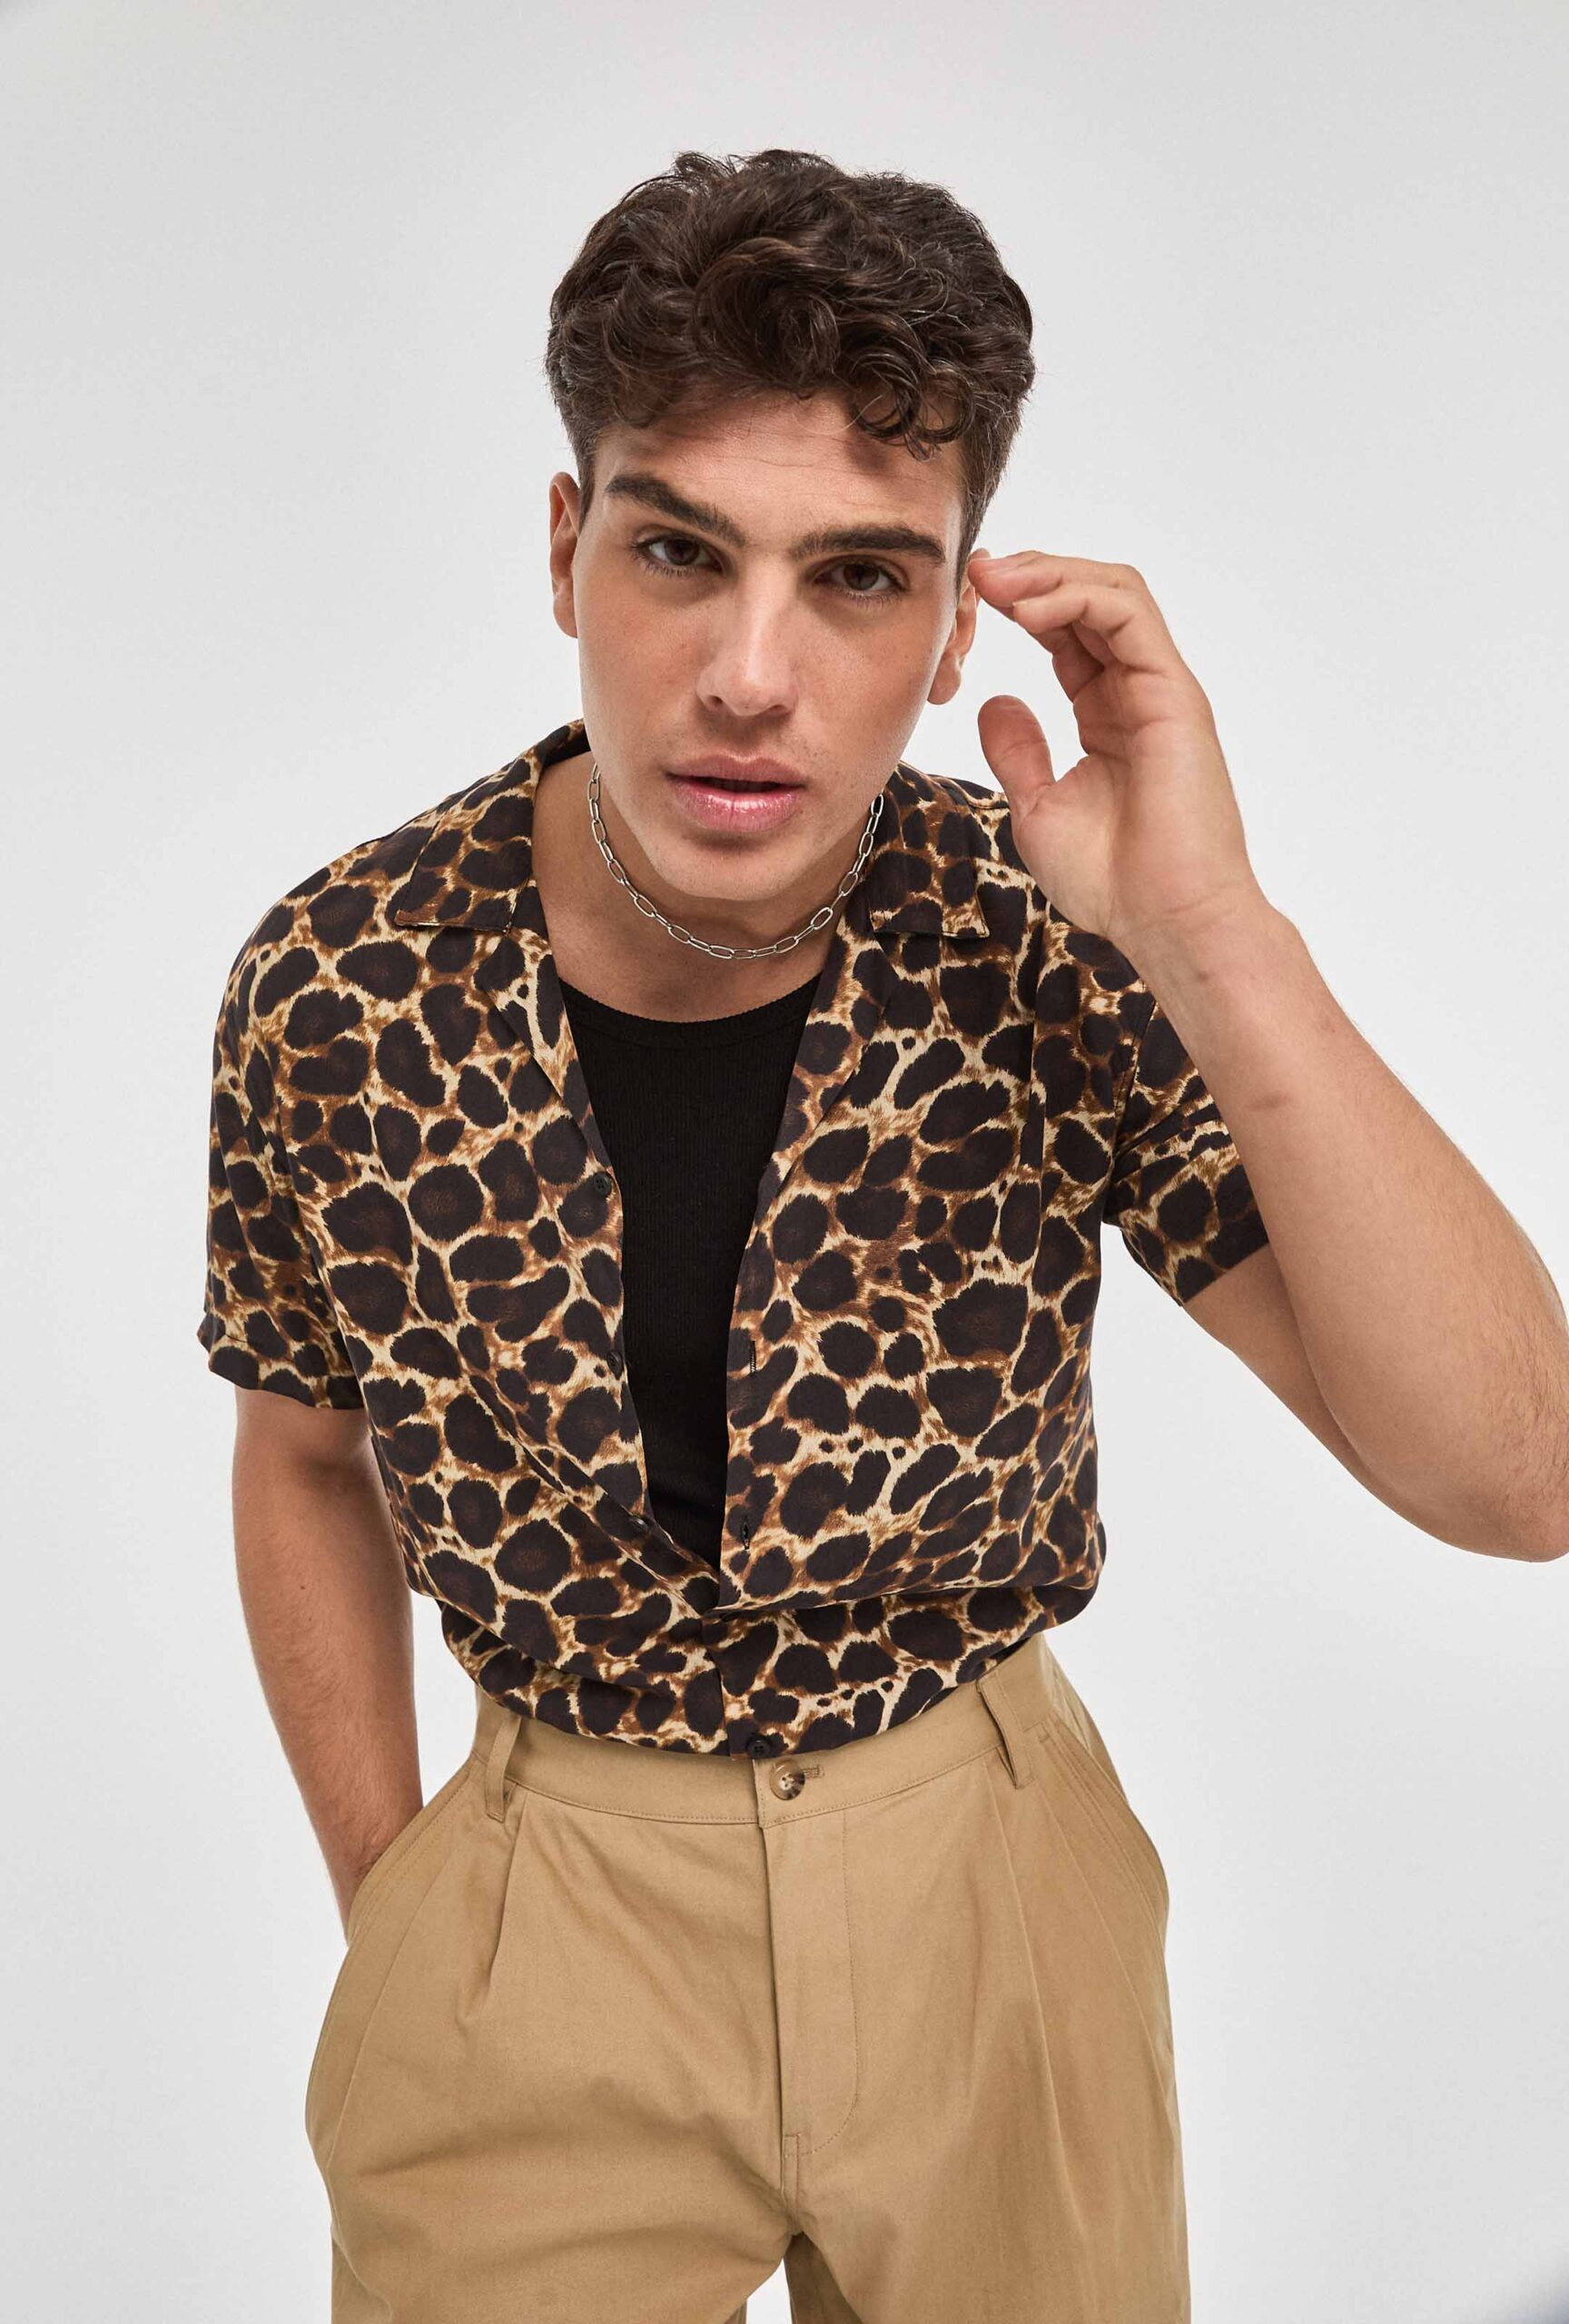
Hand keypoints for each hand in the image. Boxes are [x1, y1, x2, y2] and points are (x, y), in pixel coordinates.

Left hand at [966, 548, 1268, 962]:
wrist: (1164, 920)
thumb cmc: (1113, 880)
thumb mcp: (1037, 807)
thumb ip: (1017, 750)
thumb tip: (994, 699)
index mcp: (1107, 712)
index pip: (1066, 631)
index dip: (1018, 603)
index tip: (967, 596)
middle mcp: (1137, 690)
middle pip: (1090, 597)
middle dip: (1030, 574)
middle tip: (974, 571)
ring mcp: (1160, 688)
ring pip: (1114, 593)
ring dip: (1050, 575)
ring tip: (994, 581)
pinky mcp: (1174, 693)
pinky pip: (1129, 617)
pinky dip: (1077, 599)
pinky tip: (1026, 610)